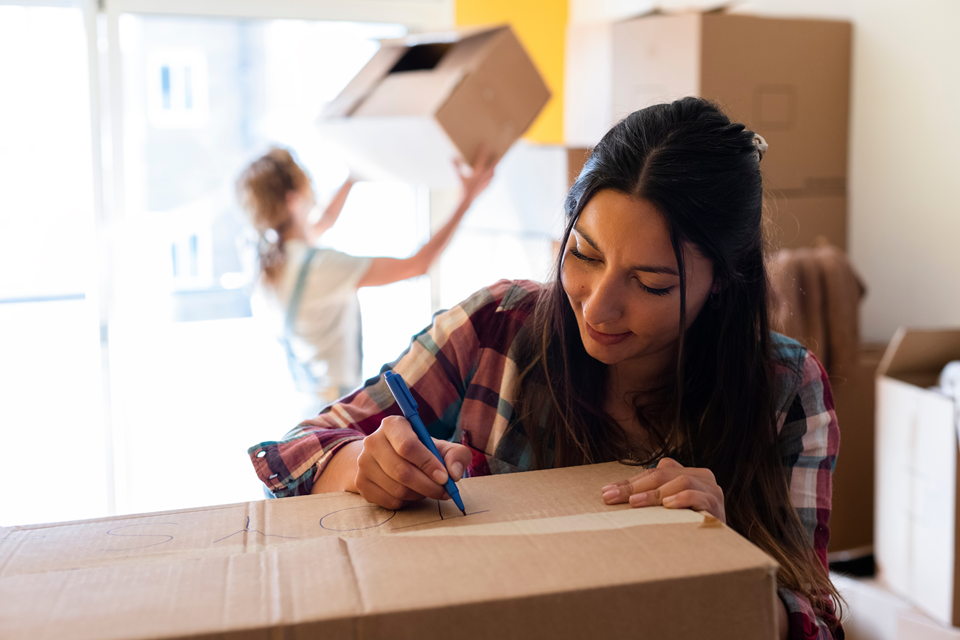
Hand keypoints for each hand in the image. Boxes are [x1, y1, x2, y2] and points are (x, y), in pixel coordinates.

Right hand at [354, 415, 472, 509]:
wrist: (387, 458)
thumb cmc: (420, 451)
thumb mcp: (440, 447)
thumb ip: (457, 455)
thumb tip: (455, 473)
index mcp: (392, 425)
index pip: (408, 446)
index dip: (428, 464)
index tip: (445, 478)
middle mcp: (372, 441)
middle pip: (402, 471)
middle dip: (428, 485)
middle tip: (444, 491)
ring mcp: (363, 463)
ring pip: (397, 489)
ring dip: (419, 494)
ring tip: (428, 489)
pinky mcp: (361, 483)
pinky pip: (389, 501)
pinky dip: (407, 502)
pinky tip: (412, 493)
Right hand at [454, 144, 496, 204]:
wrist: (468, 199)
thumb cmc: (463, 187)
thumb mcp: (459, 176)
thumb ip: (456, 166)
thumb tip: (451, 157)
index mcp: (477, 172)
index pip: (482, 159)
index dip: (484, 151)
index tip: (486, 144)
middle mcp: (485, 175)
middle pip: (494, 163)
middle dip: (495, 157)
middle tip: (496, 151)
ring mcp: (488, 180)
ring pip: (495, 169)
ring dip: (495, 164)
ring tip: (496, 159)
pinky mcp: (489, 184)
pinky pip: (494, 176)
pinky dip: (494, 172)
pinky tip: (493, 171)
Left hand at [600, 457, 725, 522]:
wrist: (719, 551)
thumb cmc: (687, 529)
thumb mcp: (668, 510)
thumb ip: (651, 498)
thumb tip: (610, 495)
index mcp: (687, 472)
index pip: (654, 472)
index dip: (629, 482)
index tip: (606, 493)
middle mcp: (701, 476)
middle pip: (663, 474)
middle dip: (634, 486)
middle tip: (612, 498)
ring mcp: (711, 489)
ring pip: (679, 481)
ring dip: (654, 493)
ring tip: (635, 503)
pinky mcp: (716, 504)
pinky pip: (697, 496)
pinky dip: (680, 499)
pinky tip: (667, 506)